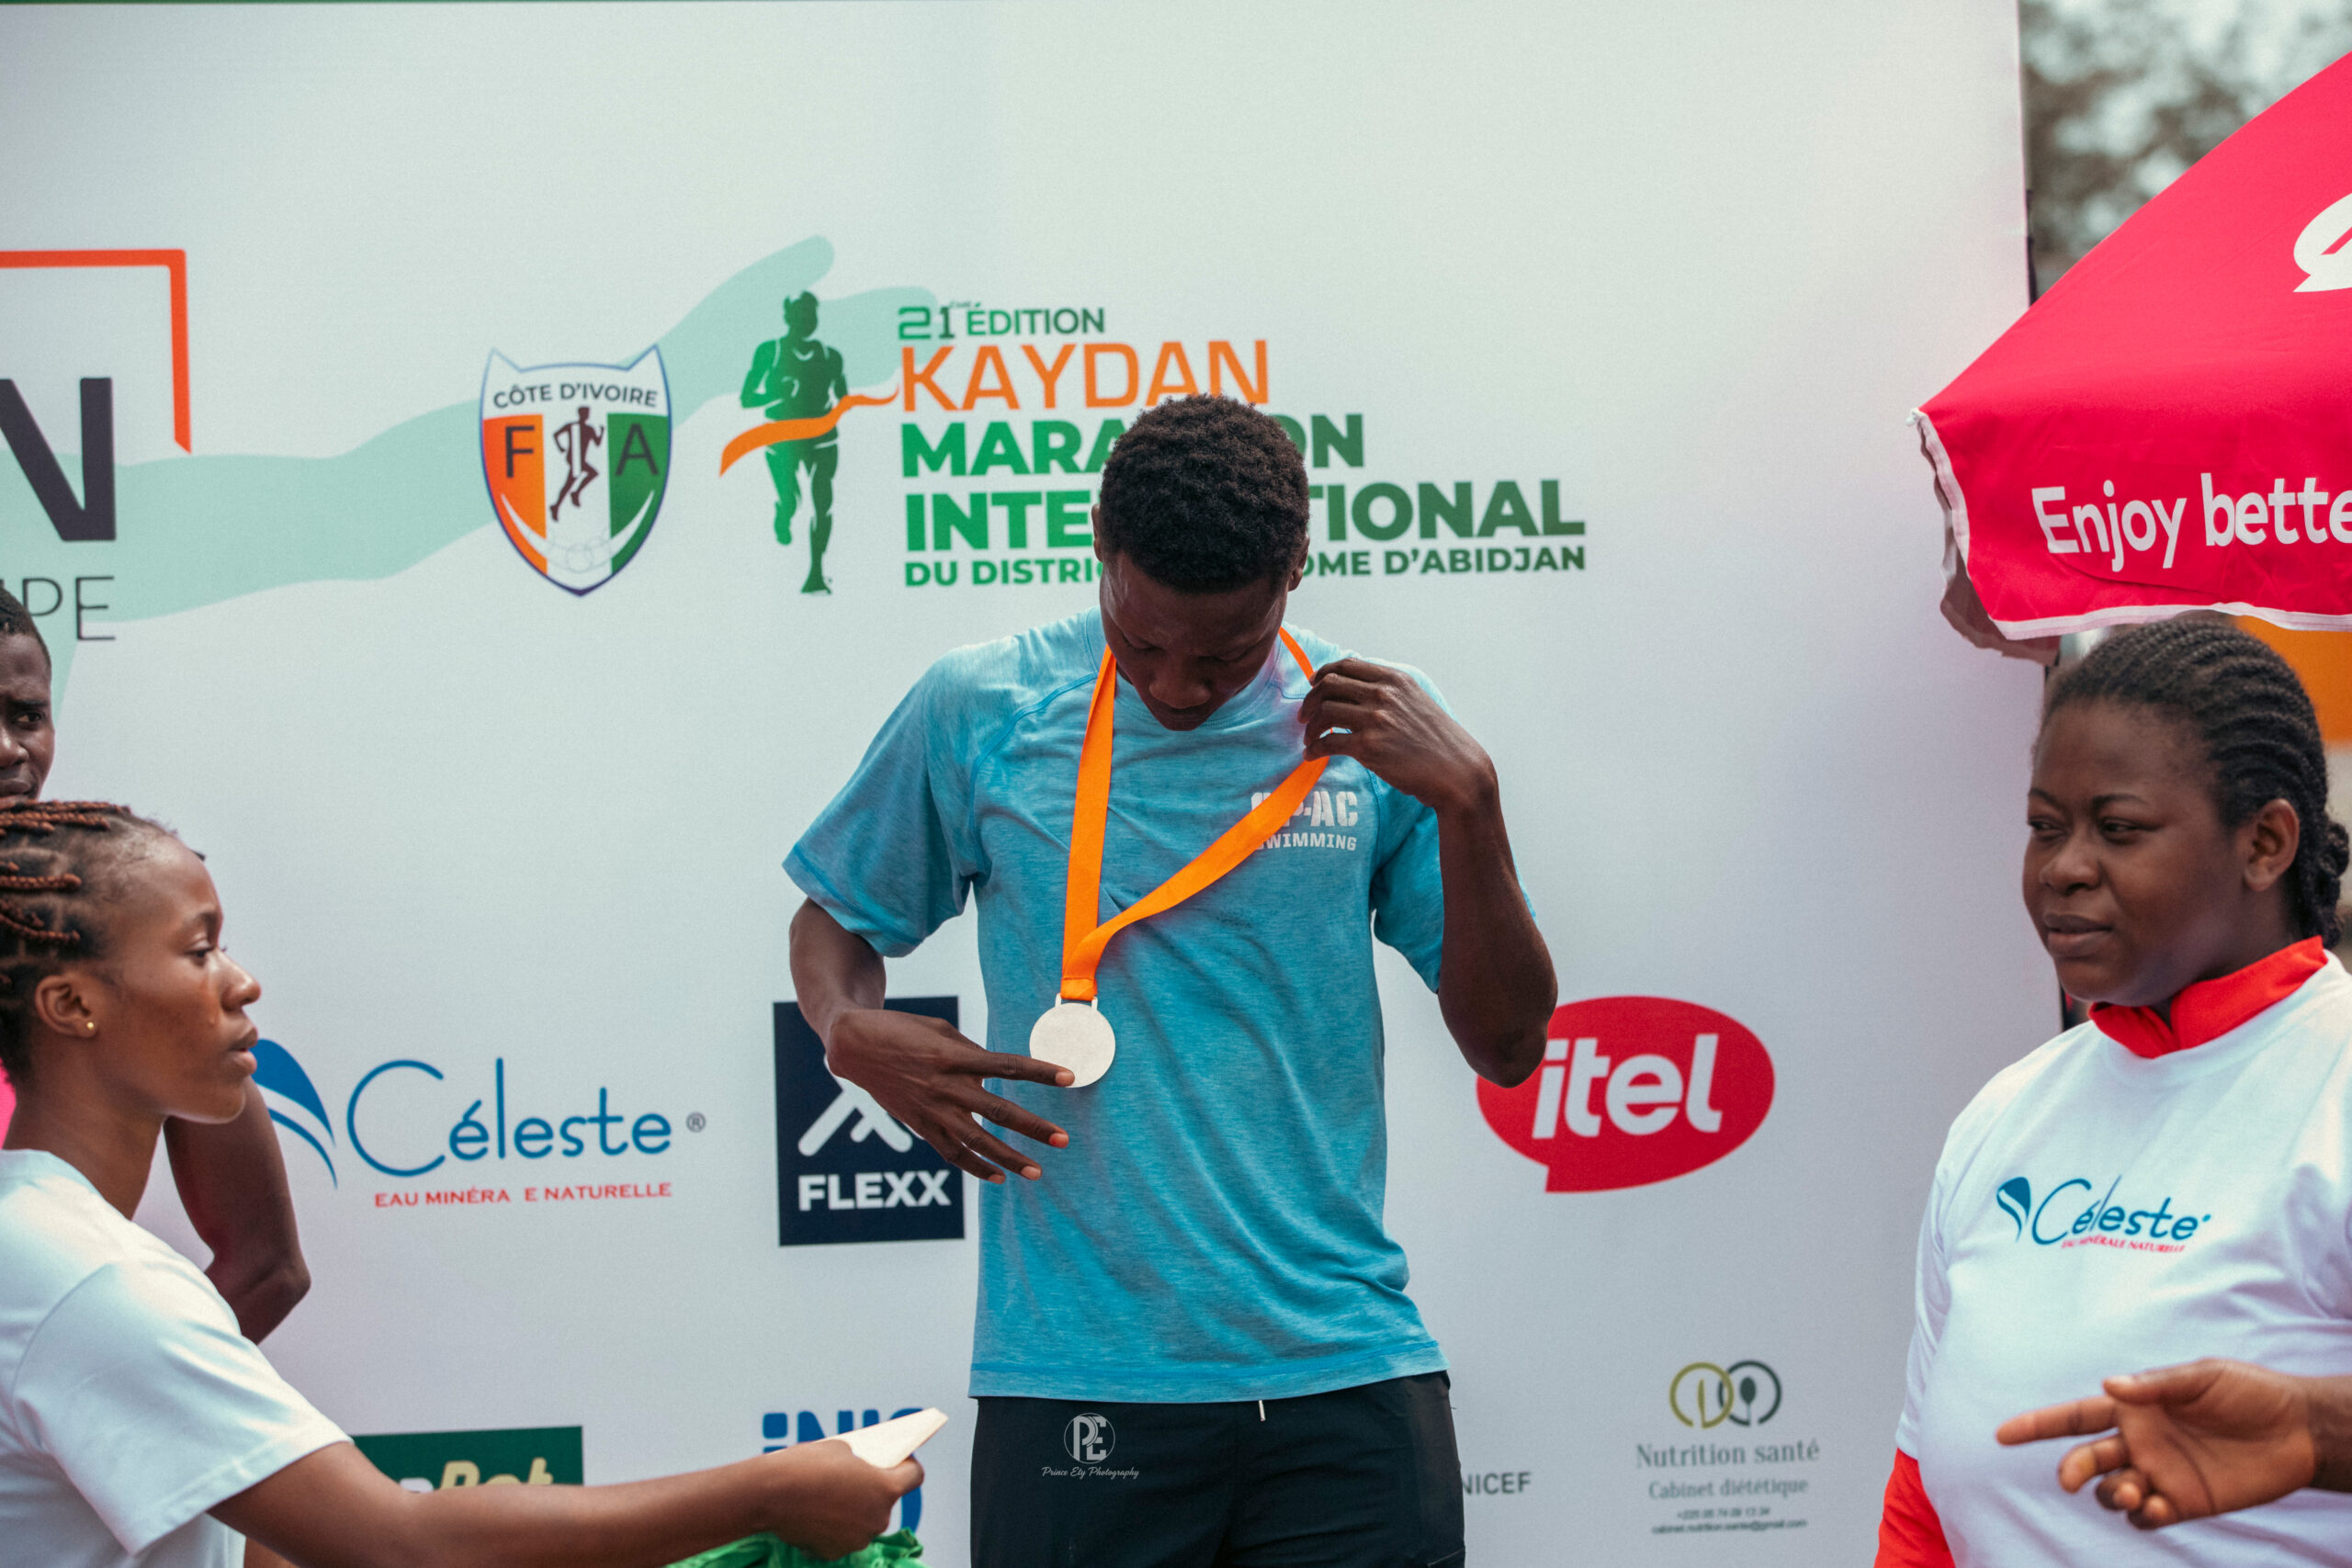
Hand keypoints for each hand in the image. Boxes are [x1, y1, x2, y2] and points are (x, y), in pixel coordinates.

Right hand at [755, 1441, 922, 1560]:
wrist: (770, 1494)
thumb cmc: (806, 1465)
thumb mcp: (840, 1449)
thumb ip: (859, 1462)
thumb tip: (861, 1471)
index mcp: (886, 1489)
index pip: (914, 1476)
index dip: (908, 1465)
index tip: (900, 1459)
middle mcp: (878, 1518)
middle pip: (886, 1501)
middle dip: (875, 1489)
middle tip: (858, 1476)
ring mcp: (857, 1539)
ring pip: (863, 1521)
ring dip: (854, 1510)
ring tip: (833, 1495)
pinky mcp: (835, 1553)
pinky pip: (842, 1536)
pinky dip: (834, 1527)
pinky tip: (818, 1514)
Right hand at [824, 1007, 1071, 1181]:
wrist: (854, 1046)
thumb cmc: (903, 1030)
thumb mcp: (941, 1030)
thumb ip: (971, 1053)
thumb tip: (996, 1073)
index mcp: (954, 1056)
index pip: (1007, 1066)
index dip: (1040, 1072)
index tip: (1069, 1077)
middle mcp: (945, 1086)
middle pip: (998, 1111)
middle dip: (1033, 1127)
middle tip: (1063, 1139)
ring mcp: (931, 1110)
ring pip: (976, 1142)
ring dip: (1008, 1158)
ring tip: (1036, 1171)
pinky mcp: (918, 1125)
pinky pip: (950, 1152)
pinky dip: (974, 1167)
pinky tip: (997, 1177)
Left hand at [1297, 658, 1494, 817]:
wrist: (1456, 770)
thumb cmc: (1438, 741)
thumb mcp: (1417, 701)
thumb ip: (1390, 691)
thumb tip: (1356, 690)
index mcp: (1394, 679)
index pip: (1347, 665)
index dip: (1323, 673)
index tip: (1314, 685)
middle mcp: (1383, 694)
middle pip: (1329, 685)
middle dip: (1310, 700)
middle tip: (1304, 716)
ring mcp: (1375, 719)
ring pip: (1324, 712)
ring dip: (1310, 726)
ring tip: (1309, 739)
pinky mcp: (1369, 747)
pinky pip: (1328, 743)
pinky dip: (1314, 748)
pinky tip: (1312, 755)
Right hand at [1996, 1359, 2317, 1527]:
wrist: (2297, 1431)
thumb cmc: (2248, 1393)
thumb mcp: (2203, 1376)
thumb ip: (2156, 1385)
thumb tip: (2110, 1385)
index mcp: (2134, 1408)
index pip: (2074, 1417)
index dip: (2037, 1424)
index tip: (2002, 1434)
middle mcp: (2139, 1443)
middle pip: (2086, 1460)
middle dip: (2072, 1471)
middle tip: (2071, 1480)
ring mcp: (2160, 1475)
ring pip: (2112, 1492)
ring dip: (2112, 1495)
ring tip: (2136, 1493)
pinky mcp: (2184, 1503)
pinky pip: (2148, 1518)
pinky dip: (2145, 1517)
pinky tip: (2161, 1507)